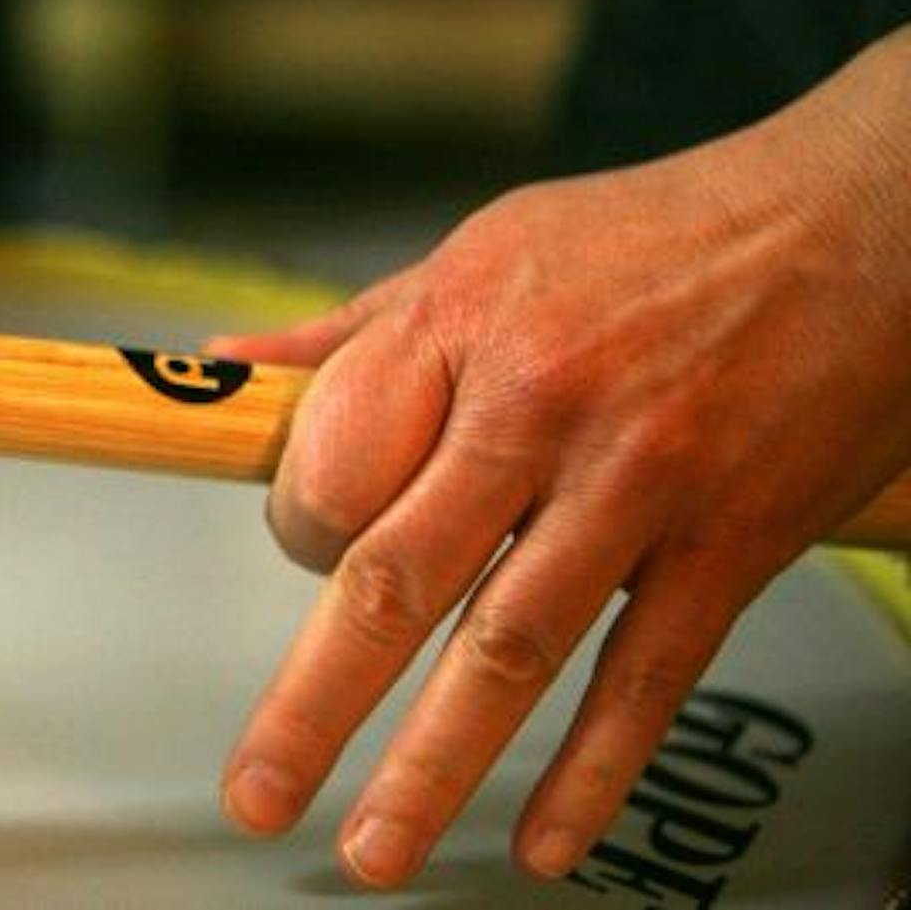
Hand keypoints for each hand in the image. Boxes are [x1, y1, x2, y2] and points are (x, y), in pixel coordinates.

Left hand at [207, 28, 910, 886]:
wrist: (858, 223)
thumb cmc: (655, 235)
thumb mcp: (480, 252)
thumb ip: (352, 335)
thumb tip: (222, 368)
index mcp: (459, 323)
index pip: (331, 463)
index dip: (298, 529)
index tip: (306, 552)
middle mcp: (538, 406)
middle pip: (398, 576)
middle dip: (315, 703)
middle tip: (259, 794)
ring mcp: (639, 482)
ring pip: (510, 649)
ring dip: (434, 767)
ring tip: (376, 852)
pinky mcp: (731, 541)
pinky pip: (648, 676)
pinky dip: (595, 770)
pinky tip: (547, 840)